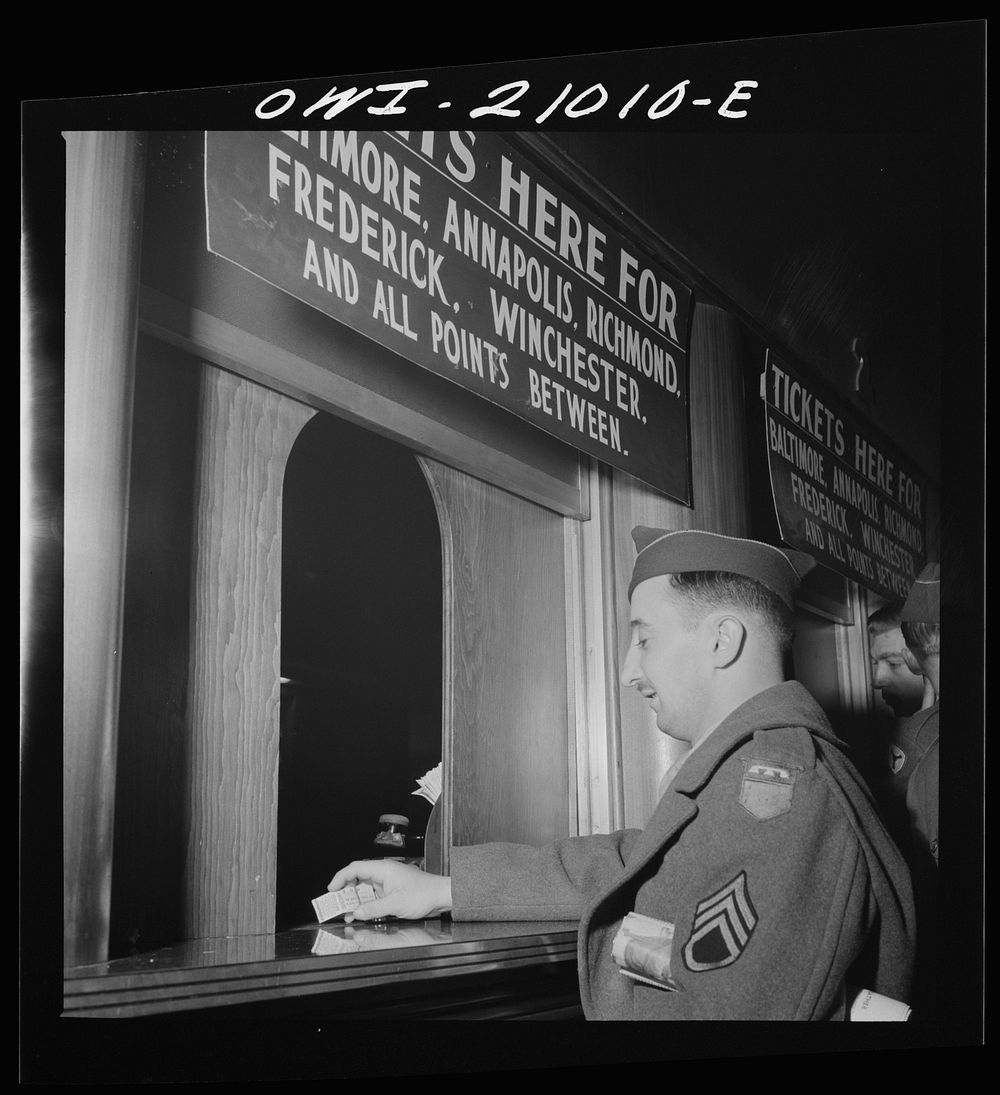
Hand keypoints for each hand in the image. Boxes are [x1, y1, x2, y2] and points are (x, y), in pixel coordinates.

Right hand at [327, 859, 452, 922]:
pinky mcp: (391, 890)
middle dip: (345, 891)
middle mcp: (384, 873)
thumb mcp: (395, 904)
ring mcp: (387, 882)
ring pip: (364, 888)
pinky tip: (361, 912)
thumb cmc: (424, 894)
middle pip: (357, 878)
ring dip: (355, 900)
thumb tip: (356, 912)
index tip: (331, 889)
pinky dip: (365, 903)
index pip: (355, 868)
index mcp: (384, 869)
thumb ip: (373, 909)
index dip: (341, 878)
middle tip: (335, 904)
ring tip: (347, 912)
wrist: (441, 896)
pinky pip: (373, 895)